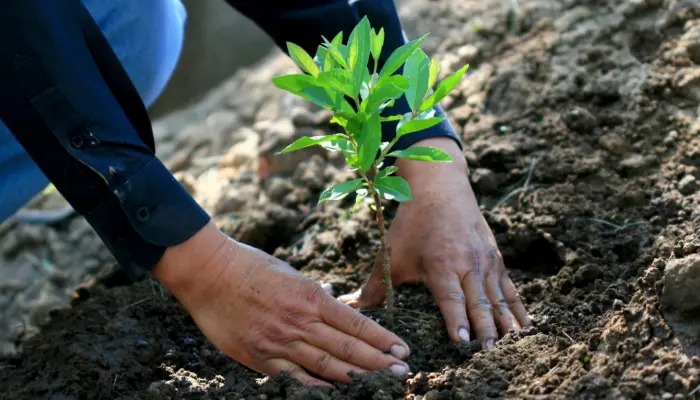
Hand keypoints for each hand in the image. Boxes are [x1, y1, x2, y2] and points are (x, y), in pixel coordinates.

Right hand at [153, 221, 410, 385]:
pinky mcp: (259, 357)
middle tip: (403, 372)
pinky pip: (294, 378)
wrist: (208, 272)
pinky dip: (316, 387)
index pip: (355, 322)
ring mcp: (280, 341)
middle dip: (378, 361)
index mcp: (310, 296)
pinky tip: (336, 393)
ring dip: (357, 376)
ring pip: (327, 365)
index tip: (402, 350)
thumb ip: (313, 293)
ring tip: (380, 384)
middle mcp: (300, 321)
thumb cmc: (249, 266)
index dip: (381, 338)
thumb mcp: (289, 272)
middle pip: (348, 347)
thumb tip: (334, 301)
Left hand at [339, 138, 531, 348]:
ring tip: (514, 346)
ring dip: (506, 323)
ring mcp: (485, 261)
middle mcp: (467, 264)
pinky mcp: (496, 259)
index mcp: (441, 264)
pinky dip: (518, 308)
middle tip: (490, 353)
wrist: (441, 187)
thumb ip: (375, 286)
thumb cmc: (413, 224)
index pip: (451, 298)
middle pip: (479, 302)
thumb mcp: (392, 253)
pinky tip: (526, 327)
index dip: (457, 320)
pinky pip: (510, 288)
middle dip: (486, 329)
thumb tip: (350, 307)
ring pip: (499, 298)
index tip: (463, 342)